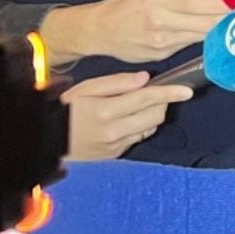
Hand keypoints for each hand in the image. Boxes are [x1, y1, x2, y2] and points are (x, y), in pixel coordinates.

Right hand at [44, 0, 229, 63]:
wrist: (100, 30)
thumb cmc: (125, 3)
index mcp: (161, 0)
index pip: (202, 5)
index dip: (225, 6)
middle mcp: (164, 22)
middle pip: (207, 25)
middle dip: (229, 20)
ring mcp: (164, 42)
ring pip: (202, 38)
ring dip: (220, 31)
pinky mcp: (163, 54)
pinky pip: (190, 45)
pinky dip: (202, 38)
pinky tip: (213, 33)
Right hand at [62, 71, 192, 159]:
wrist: (47, 139)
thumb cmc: (66, 108)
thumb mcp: (86, 88)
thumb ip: (116, 83)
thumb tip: (145, 79)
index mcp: (106, 111)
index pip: (147, 99)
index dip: (169, 93)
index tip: (187, 90)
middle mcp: (114, 132)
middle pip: (155, 116)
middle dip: (162, 102)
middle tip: (153, 92)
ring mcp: (116, 146)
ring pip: (150, 128)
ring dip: (152, 114)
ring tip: (137, 105)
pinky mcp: (115, 155)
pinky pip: (138, 138)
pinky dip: (139, 126)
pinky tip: (126, 120)